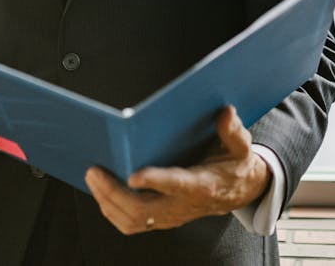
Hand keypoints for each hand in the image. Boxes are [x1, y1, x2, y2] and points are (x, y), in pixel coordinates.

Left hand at [85, 106, 268, 234]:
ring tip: (93, 178)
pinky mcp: (161, 219)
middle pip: (142, 209)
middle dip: (113, 193)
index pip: (176, 185)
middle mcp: (182, 205)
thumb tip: (225, 112)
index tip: (133, 174)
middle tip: (95, 171)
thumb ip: (233, 131)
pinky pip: (131, 223)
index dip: (155, 181)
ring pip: (131, 220)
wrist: (238, 192)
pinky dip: (111, 210)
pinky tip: (102, 191)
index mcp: (202, 185)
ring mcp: (170, 216)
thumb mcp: (241, 146)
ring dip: (107, 202)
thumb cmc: (235, 166)